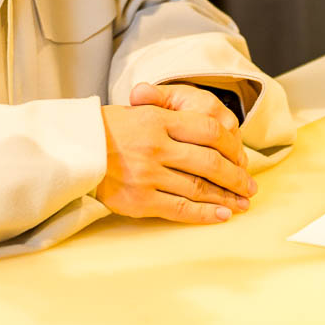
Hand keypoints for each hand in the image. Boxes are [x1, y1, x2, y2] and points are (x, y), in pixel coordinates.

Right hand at [95, 85, 256, 224]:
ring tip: (241, 202)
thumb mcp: (140, 110)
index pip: (209, 130)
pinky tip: (221, 214)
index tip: (242, 158)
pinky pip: (180, 209)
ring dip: (226, 197)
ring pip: (199, 188)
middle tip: (250, 186)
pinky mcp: (140, 200)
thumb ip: (173, 116)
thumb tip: (215, 130)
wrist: (73, 149)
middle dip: (236, 176)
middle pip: (210, 162)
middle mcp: (156, 147)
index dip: (232, 146)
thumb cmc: (109, 129)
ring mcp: (148, 175)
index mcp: (158, 120)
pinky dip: (204, 214)